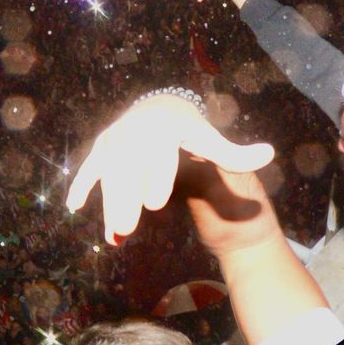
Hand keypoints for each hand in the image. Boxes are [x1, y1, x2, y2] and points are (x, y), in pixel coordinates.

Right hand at [66, 94, 273, 244]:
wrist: (159, 109)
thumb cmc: (190, 130)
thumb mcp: (212, 140)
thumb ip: (236, 154)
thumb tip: (269, 153)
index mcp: (165, 126)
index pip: (160, 155)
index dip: (157, 178)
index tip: (156, 204)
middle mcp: (135, 127)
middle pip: (131, 170)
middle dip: (126, 201)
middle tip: (128, 230)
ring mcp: (115, 137)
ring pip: (111, 175)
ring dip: (108, 206)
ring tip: (113, 236)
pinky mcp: (101, 146)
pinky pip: (90, 167)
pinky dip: (82, 185)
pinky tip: (74, 206)